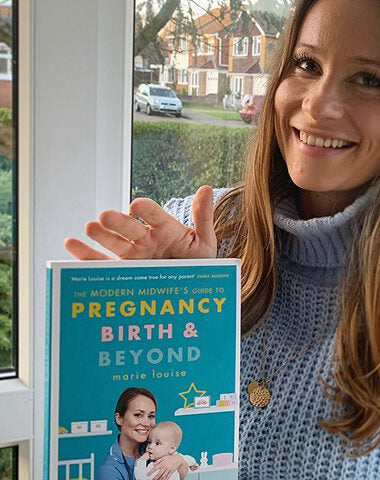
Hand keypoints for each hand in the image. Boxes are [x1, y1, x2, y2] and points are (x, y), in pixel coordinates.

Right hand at [64, 185, 216, 259]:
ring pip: (114, 243)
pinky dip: (86, 254)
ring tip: (90, 227)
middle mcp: (146, 239)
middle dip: (118, 222)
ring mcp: (133, 255)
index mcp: (166, 229)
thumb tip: (207, 189)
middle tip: (106, 216)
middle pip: (130, 228)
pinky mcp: (123, 270)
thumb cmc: (198, 263)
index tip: (137, 207)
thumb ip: (202, 217)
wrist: (193, 290)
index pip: (155, 215)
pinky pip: (103, 262)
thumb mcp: (204, 242)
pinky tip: (71, 244)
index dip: (146, 210)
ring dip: (101, 235)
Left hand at [148, 452, 184, 479]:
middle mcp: (164, 467)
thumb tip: (153, 464)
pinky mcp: (171, 472)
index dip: (150, 472)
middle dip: (154, 478)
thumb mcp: (163, 457)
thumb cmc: (170, 458)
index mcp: (162, 463)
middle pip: (158, 474)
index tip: (147, 475)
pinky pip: (168, 477)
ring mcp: (168, 470)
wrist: (178, 459)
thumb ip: (158, 461)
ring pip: (162, 477)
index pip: (155, 468)